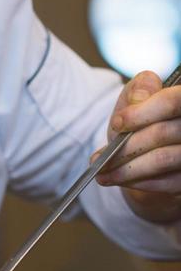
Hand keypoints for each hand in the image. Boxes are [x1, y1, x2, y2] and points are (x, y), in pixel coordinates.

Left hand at [93, 70, 180, 222]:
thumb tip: (138, 98)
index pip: (172, 101)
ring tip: (103, 173)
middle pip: (162, 133)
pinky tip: (120, 179)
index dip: (141, 113)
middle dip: (126, 146)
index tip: (116, 124)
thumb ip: (140, 88)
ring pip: (162, 159)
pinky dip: (137, 181)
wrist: (151, 150)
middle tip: (99, 158)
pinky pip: (166, 182)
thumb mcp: (138, 96)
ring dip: (126, 168)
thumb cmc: (144, 119)